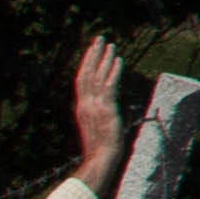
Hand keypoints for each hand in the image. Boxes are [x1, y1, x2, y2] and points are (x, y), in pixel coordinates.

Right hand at [71, 36, 127, 195]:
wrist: (100, 159)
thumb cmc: (101, 147)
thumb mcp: (96, 126)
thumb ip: (97, 113)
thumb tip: (106, 103)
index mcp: (81, 108)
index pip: (81, 81)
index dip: (86, 64)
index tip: (91, 51)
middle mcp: (84, 104)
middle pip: (85, 73)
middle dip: (92, 55)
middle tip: (99, 39)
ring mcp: (94, 106)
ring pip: (96, 76)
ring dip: (104, 58)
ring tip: (110, 44)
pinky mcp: (106, 109)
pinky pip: (109, 85)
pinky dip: (113, 71)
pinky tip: (119, 60)